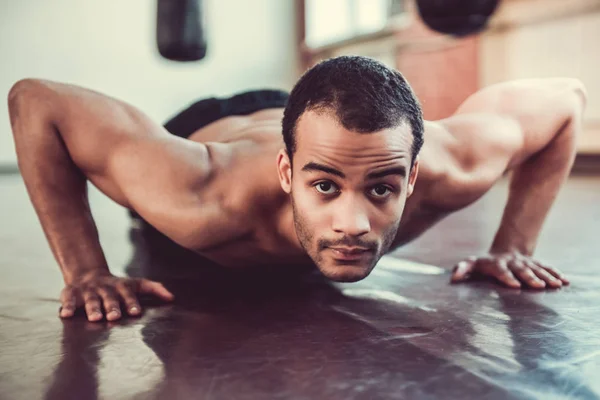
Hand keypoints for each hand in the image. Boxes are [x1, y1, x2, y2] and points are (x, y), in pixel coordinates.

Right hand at [59, 270, 173, 321]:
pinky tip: (65, 315)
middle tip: (115, 317)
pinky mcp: (71, 292)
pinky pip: (67, 299)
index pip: (128, 294)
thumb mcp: (136, 284)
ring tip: (95, 317)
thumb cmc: (118, 286)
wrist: (89, 274)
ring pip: (90, 299)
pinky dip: (66, 306)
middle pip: (109, 298)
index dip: (132, 303)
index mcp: (121, 286)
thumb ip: (154, 289)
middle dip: (112, 307)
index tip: (136, 312)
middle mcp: (105, 288)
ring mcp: (88, 290)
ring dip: (93, 308)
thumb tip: (172, 298)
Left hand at [451, 251, 568, 288]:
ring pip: (538, 269)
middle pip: (522, 271)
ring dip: (547, 277)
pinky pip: (548, 268)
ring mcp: (527, 263)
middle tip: (538, 287)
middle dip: (530, 278)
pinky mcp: (537, 264)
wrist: (506, 250)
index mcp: (497, 265)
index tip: (514, 286)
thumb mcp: (472, 263)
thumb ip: (462, 269)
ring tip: (556, 285)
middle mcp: (514, 263)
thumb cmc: (485, 263)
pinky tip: (565, 281)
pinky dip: (556, 274)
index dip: (507, 278)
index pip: (502, 271)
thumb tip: (453, 278)